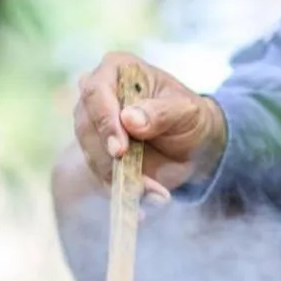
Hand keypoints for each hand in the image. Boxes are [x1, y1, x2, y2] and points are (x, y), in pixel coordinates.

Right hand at [73, 50, 225, 198]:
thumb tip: (129, 120)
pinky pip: (101, 179)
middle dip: (110, 158)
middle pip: (86, 128)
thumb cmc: (190, 116)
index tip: (119, 149)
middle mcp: (97, 97)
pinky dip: (121, 194)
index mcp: (115, 70)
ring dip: (120, 180)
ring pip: (92, 156)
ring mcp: (93, 129)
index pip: (96, 92)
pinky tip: (143, 209)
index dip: (104, 121)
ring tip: (154, 194)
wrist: (194, 144)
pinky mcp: (98, 158)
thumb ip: (160, 112)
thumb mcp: (185, 110)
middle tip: (137, 181)